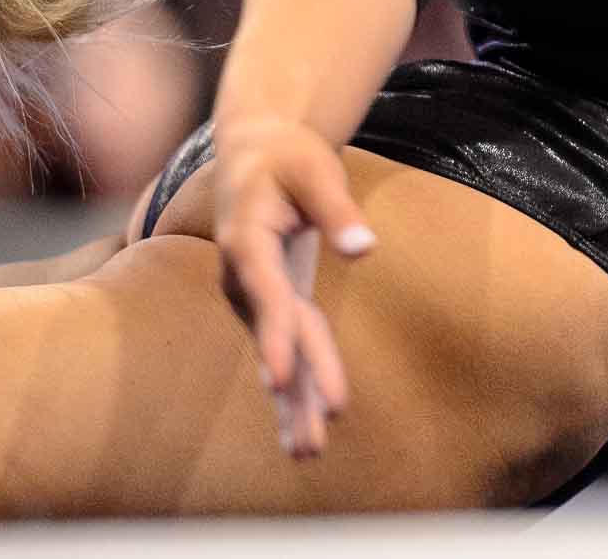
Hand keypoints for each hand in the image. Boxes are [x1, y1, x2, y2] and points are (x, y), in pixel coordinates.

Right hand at [214, 117, 375, 457]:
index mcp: (247, 238)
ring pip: (279, 351)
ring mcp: (254, 294)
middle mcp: (243, 275)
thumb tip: (364, 248)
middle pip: (274, 334)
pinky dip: (295, 391)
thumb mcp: (313, 167)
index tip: (284, 377)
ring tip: (309, 453)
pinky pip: (286, 348)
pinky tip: (304, 432)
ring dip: (293, 404)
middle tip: (314, 441)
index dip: (274, 335)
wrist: (254, 154)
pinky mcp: (272, 302)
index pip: (265, 291)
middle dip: (295, 387)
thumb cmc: (286, 156)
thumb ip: (335, 208)